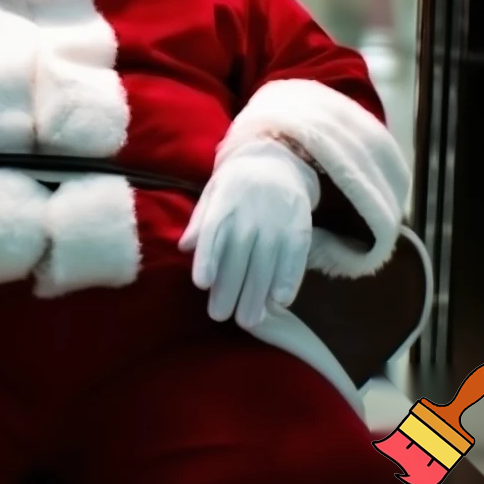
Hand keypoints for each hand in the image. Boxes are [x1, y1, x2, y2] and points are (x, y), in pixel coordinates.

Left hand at [179, 138, 318, 329]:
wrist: (277, 163)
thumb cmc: (236, 186)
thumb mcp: (212, 194)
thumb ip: (200, 222)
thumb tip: (184, 246)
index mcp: (224, 204)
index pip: (213, 232)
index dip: (208, 258)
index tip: (202, 284)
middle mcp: (249, 214)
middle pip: (238, 256)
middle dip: (229, 289)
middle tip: (220, 316)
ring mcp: (276, 222)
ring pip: (266, 263)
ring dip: (257, 294)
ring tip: (248, 320)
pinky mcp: (299, 230)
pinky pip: (294, 259)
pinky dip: (288, 281)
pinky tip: (280, 302)